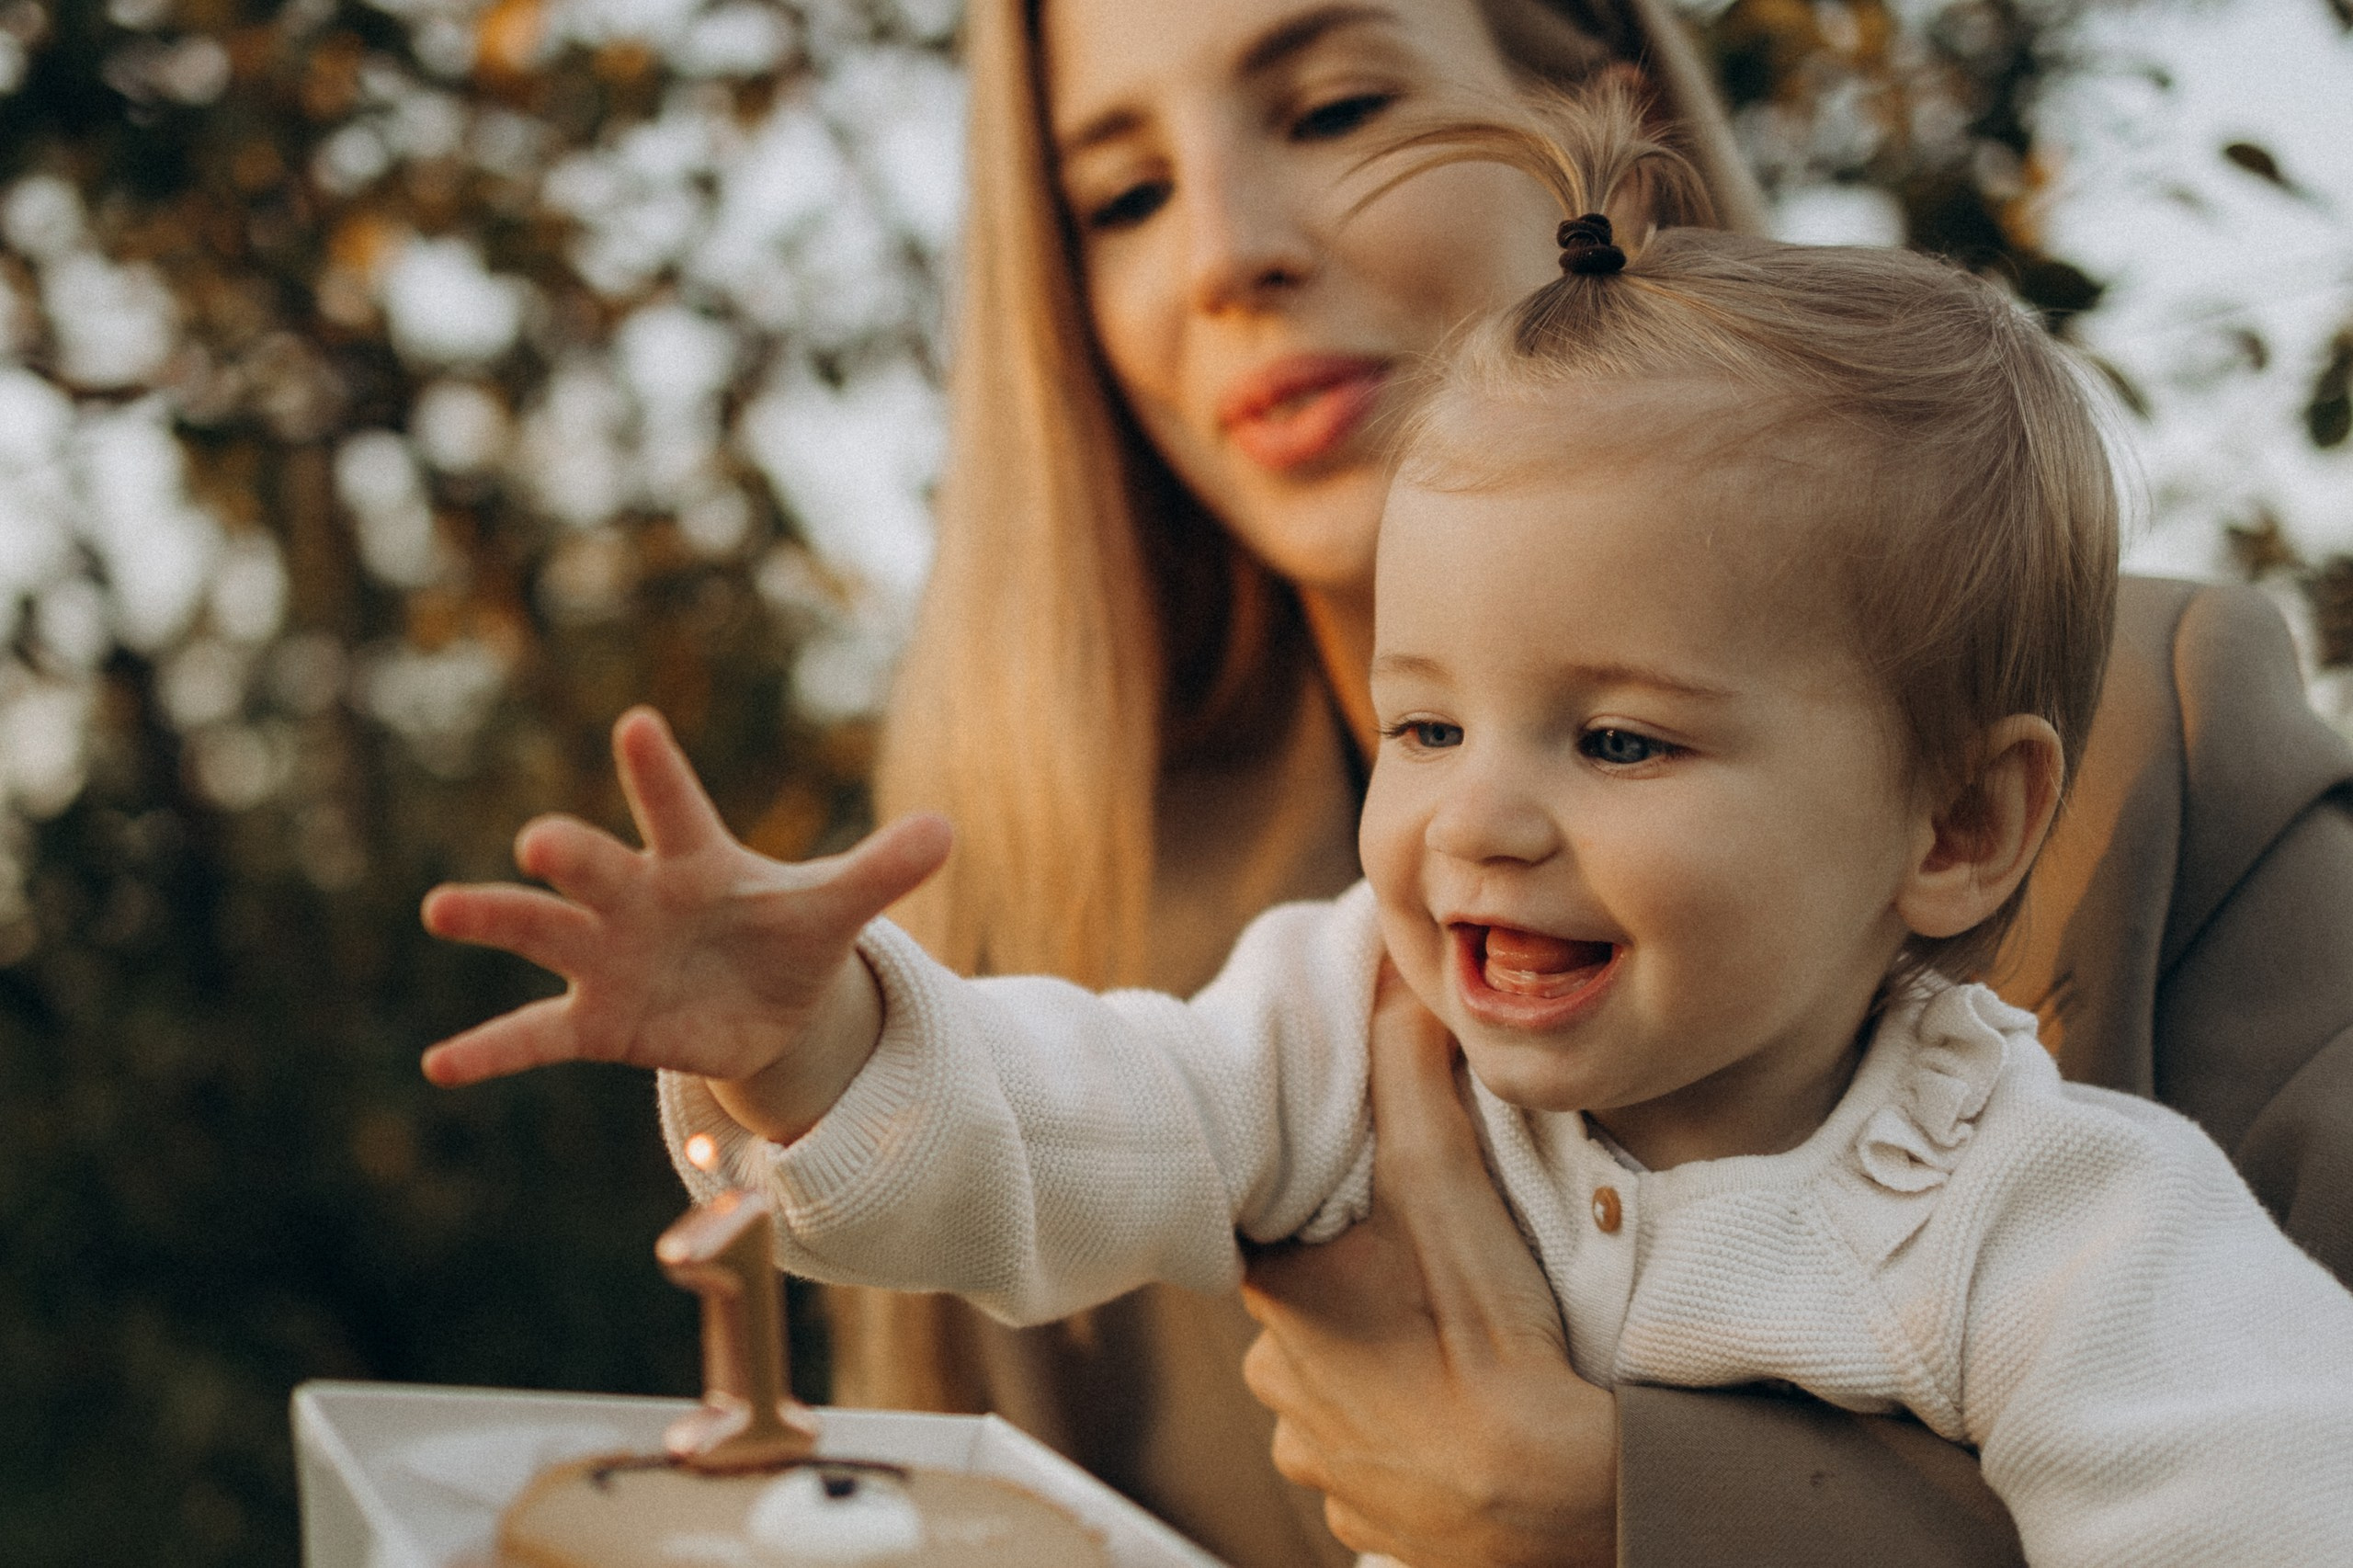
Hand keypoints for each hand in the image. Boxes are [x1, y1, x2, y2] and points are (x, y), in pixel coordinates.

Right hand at [418, 707, 950, 1141]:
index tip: (636, 722)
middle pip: (597, 868)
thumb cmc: (788, 935)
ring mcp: (607, 959)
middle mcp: (637, 898)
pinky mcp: (597, 1023)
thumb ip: (882, 870)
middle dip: (569, 856)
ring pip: (545, 934)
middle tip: (539, 841)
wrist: (767, 1003)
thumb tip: (948, 828)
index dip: (658, 770)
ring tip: (441, 907)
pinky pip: (535, 1036)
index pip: (676, 806)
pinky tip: (439, 1066)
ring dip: (496, 920)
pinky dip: (491, 1052)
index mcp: (696, 859)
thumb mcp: (837, 908)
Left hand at [1239, 969, 1616, 1566]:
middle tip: (1435, 1266)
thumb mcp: (1447, 1185)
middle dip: (1363, 1277)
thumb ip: (1412, 1075)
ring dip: (1385, 1360)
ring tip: (1456, 1344)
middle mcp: (1274, 1381)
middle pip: (1309, 1296)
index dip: (1321, 1201)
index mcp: (1274, 1295)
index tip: (1374, 1199)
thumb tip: (1392, 985)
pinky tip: (1460, 1410)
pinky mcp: (1362, 1517)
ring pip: (1339, 1377)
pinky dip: (1409, 1431)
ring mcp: (1316, 1459)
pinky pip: (1372, 1452)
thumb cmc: (1489, 1344)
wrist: (1552, 1500)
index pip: (1269, 1220)